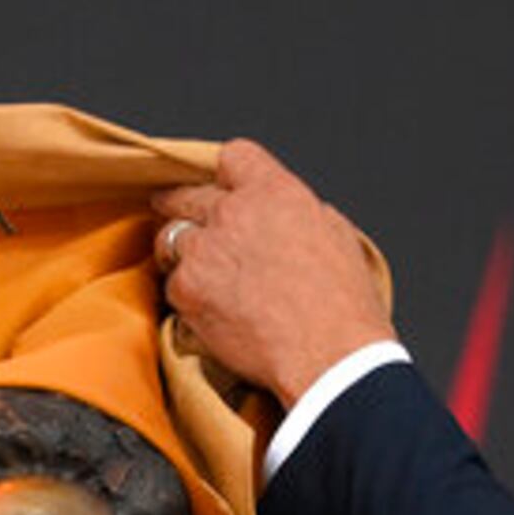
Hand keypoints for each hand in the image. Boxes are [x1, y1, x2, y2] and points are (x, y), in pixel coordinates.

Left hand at [151, 139, 397, 403]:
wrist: (328, 357)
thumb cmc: (343, 306)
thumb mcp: (336, 236)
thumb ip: (299, 214)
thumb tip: (285, 218)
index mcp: (275, 192)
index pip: (233, 157)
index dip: (226, 174)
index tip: (220, 187)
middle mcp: (234, 213)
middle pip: (186, 194)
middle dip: (181, 206)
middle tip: (179, 217)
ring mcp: (205, 251)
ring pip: (171, 239)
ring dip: (181, 254)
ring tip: (203, 275)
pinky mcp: (188, 290)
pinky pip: (172, 285)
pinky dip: (187, 297)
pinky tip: (211, 312)